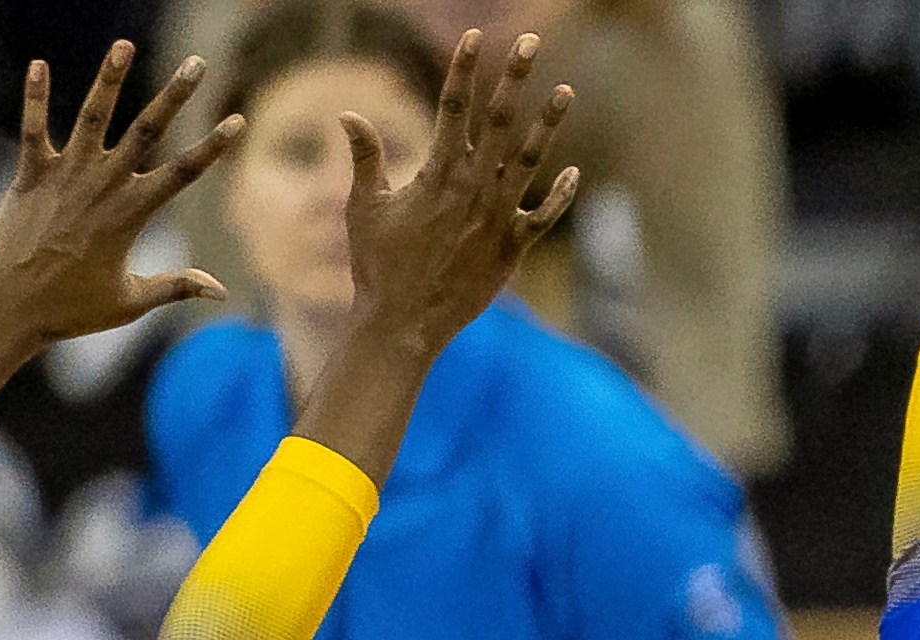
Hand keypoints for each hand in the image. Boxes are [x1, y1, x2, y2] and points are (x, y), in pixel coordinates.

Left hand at [0, 42, 244, 349]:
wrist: (10, 309)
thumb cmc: (73, 310)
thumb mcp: (131, 302)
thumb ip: (176, 287)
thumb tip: (221, 291)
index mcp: (132, 214)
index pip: (184, 172)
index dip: (214, 145)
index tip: (238, 120)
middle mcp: (102, 187)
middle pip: (146, 131)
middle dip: (175, 95)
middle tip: (197, 63)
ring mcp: (64, 177)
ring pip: (92, 117)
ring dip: (109, 79)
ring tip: (124, 45)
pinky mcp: (29, 175)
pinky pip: (32, 128)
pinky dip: (34, 97)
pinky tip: (38, 65)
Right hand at [339, 30, 579, 357]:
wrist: (405, 322)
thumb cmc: (378, 266)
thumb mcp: (363, 208)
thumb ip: (365, 159)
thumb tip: (347, 114)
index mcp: (437, 173)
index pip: (453, 109)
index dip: (464, 70)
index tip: (474, 37)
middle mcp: (473, 188)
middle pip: (500, 122)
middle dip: (514, 79)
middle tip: (530, 43)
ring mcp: (498, 217)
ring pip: (531, 161)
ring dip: (548, 125)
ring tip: (565, 92)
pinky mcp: (513, 247)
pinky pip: (544, 216)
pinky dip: (559, 196)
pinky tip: (572, 173)